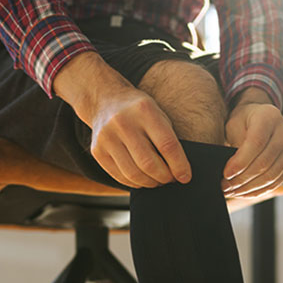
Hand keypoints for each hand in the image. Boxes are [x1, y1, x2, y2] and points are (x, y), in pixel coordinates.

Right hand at [53, 52, 190, 187]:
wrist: (104, 100)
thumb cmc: (139, 111)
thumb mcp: (157, 113)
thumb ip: (168, 138)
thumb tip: (180, 172)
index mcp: (144, 110)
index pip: (167, 145)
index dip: (179, 165)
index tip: (185, 177)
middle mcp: (123, 122)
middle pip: (149, 163)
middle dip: (165, 177)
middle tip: (172, 179)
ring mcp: (107, 137)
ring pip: (134, 174)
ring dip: (151, 183)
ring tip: (159, 180)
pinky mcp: (97, 151)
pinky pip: (121, 176)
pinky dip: (136, 183)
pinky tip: (144, 179)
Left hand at [222, 88, 282, 197]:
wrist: (262, 122)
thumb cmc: (244, 123)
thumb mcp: (234, 126)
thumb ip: (236, 144)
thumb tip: (232, 171)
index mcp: (269, 116)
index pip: (256, 143)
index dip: (241, 162)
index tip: (226, 174)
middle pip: (264, 163)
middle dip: (242, 179)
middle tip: (225, 187)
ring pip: (270, 176)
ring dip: (249, 188)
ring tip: (232, 191)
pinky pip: (276, 183)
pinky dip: (258, 191)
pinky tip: (244, 193)